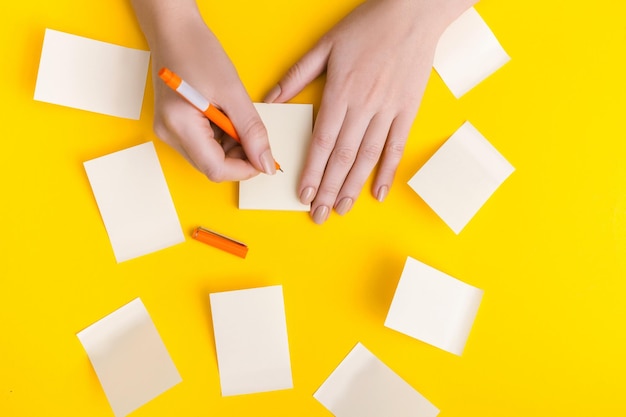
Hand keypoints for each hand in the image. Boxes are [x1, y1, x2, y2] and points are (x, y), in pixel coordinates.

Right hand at [132, 0, 276, 180]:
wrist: (174, 31)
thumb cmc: (198, 52)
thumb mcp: (233, 92)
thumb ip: (252, 131)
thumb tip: (266, 162)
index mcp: (180, 126)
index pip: (216, 169)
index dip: (245, 170)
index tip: (265, 160)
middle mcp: (169, 134)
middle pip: (211, 166)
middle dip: (239, 158)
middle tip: (255, 135)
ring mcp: (169, 131)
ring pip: (208, 158)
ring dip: (231, 148)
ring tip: (238, 119)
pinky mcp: (173, 127)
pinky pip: (202, 145)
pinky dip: (221, 139)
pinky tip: (227, 118)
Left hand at [265, 0, 475, 222]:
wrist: (414, 12)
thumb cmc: (368, 26)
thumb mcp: (326, 45)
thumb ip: (298, 74)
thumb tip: (272, 98)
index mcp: (341, 91)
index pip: (322, 141)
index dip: (312, 171)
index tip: (304, 194)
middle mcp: (364, 106)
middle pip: (343, 156)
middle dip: (329, 189)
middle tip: (319, 215)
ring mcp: (389, 110)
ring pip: (368, 157)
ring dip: (354, 186)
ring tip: (343, 209)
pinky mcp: (408, 111)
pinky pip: (397, 147)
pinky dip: (388, 172)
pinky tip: (379, 193)